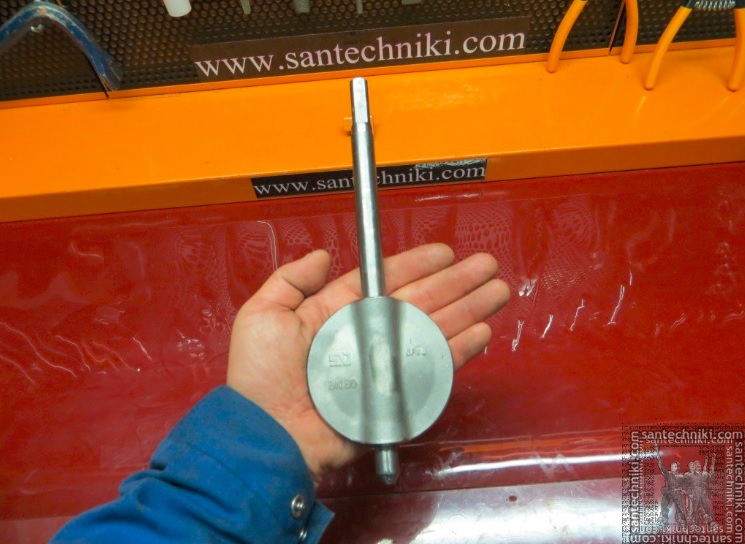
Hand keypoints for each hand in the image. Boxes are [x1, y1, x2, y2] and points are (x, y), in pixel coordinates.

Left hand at [226, 244, 509, 480]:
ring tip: (497, 290)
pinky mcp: (398, 395)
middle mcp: (368, 336)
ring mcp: (386, 365)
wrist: (269, 434)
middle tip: (487, 264)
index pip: (386, 281)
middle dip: (456, 282)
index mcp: (339, 313)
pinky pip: (435, 368)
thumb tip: (322, 253)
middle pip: (421, 302)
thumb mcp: (263, 315)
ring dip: (468, 308)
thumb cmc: (262, 376)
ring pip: (435, 329)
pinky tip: (482, 331)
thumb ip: (291, 279)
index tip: (444, 251)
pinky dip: (460, 350)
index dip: (416, 265)